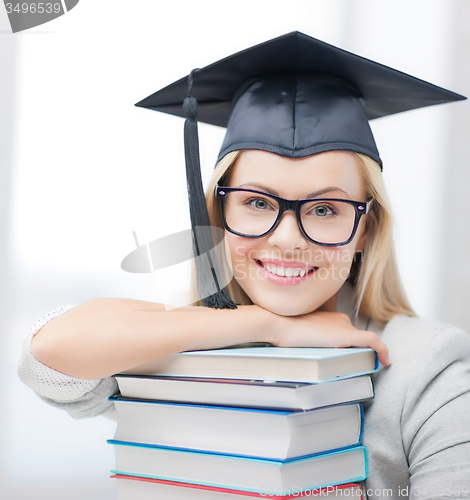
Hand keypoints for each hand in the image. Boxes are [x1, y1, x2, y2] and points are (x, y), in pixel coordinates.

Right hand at [268, 310, 389, 365]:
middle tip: (350, 370)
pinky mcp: (346, 335)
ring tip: (361, 369)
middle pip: (353, 340)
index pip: (343, 334)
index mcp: (329, 317)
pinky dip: (382, 350)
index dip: (347, 348)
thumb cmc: (282, 332)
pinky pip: (372, 341)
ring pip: (360, 344)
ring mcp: (343, 326)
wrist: (278, 324)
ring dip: (362, 356)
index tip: (346, 360)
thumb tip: (313, 362)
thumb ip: (310, 342)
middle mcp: (339, 319)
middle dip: (354, 354)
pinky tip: (386, 361)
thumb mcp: (298, 336)